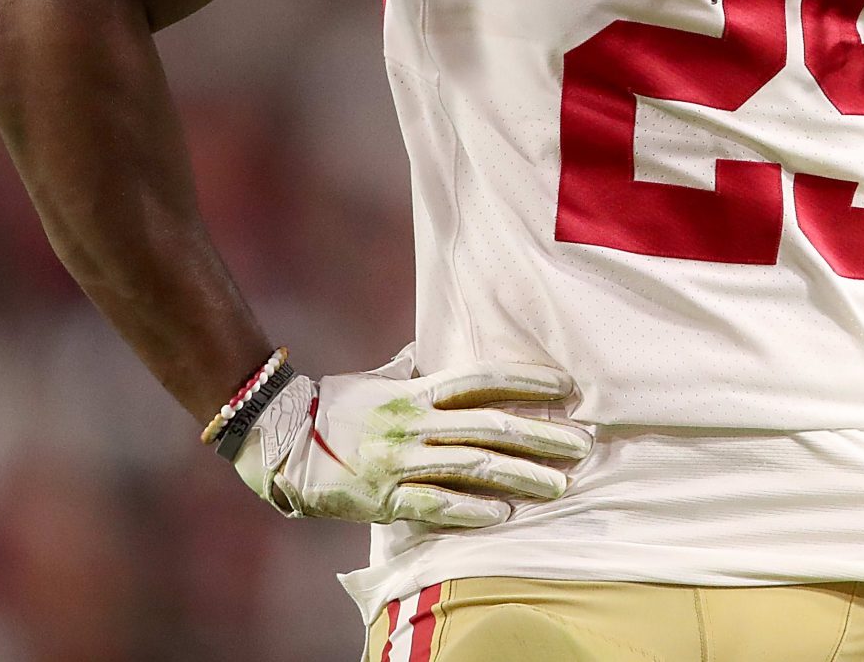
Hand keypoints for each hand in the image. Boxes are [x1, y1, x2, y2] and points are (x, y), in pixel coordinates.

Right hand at [234, 362, 593, 527]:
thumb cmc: (336, 409)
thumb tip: (425, 348)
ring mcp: (402, 460)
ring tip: (560, 485)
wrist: (281, 446)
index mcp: (418, 391)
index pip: (483, 379)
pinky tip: (503, 515)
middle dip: (542, 435)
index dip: (527, 381)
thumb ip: (412, 369)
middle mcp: (416, 422)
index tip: (567, 389)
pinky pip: (435, 504)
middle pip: (492, 425)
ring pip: (474, 466)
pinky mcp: (384, 497)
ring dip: (522, 477)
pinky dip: (471, 510)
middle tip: (582, 444)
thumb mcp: (380, 380)